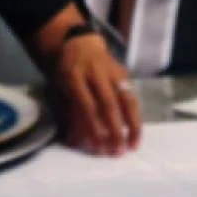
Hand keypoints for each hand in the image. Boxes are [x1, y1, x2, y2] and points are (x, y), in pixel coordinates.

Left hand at [54, 34, 140, 155]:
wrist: (81, 44)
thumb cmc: (68, 72)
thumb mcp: (61, 90)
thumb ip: (70, 114)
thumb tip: (77, 142)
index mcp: (76, 76)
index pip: (87, 107)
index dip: (94, 129)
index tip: (98, 149)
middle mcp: (96, 72)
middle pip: (110, 105)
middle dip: (115, 131)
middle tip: (117, 152)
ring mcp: (113, 71)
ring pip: (127, 99)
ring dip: (132, 125)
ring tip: (133, 145)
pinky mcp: (124, 73)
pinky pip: (132, 97)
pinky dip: (135, 117)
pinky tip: (135, 133)